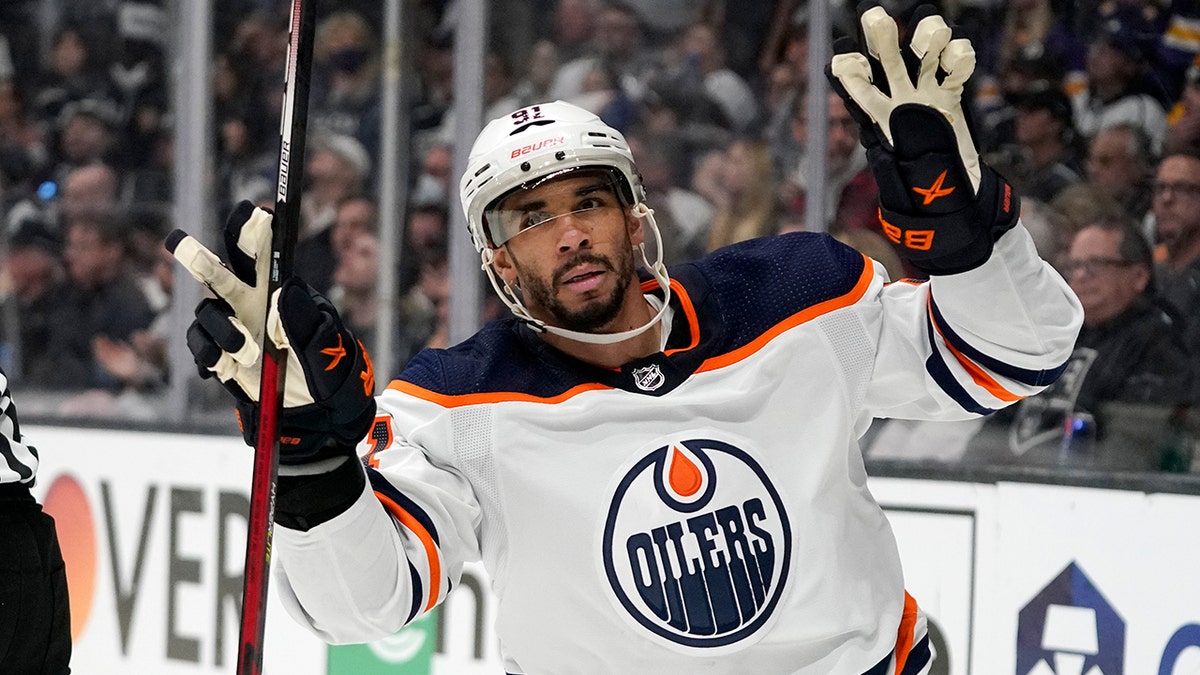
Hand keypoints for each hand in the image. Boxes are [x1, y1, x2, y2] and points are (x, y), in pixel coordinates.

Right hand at [166, 202, 375, 462]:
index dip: (255, 233)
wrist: (316, 417)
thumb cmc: (330, 375)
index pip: (266, 255)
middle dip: (200, 257)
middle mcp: (253, 303)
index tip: (255, 215)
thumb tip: (284, 291)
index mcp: (283, 293)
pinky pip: (200, 346)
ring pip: (207, 312)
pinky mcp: (221, 354)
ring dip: (221, 330)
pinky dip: (208, 355)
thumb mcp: (327, 351)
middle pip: (221, 272)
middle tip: (177, 240)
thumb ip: (307, 323)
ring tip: (246, 353)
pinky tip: (224, 367)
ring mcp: (233, 327)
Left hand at [827, 3, 1018, 274]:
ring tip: (930, 30)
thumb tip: (902, 120)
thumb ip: (900, 146)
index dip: (851, 73)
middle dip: (882, 40)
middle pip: (887, 63)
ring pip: (922, 58)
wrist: (956, 204)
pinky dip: (958, 58)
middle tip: (875, 17)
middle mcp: (898, 102)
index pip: (859, 91)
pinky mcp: (952, 98)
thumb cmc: (920, 197)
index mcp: (877, 121)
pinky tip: (958, 53)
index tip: (842, 57)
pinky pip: (954, 71)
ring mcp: (926, 96)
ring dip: (925, 38)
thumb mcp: (903, 177)